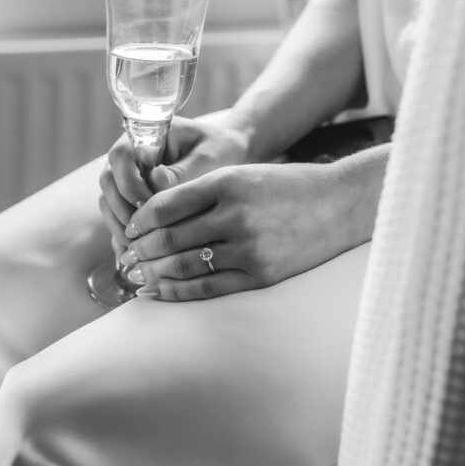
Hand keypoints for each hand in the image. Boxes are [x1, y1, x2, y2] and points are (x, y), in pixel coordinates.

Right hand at [98, 113, 250, 257]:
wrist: (228, 157)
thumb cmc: (220, 151)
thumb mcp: (207, 158)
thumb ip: (182, 171)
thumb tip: (155, 180)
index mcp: (145, 136)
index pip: (121, 156)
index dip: (130, 183)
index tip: (149, 204)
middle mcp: (130, 157)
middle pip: (109, 183)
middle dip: (123, 211)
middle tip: (144, 235)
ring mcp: (127, 179)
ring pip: (110, 204)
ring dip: (122, 228)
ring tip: (142, 250)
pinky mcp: (132, 201)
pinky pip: (119, 219)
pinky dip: (126, 238)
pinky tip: (139, 259)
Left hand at [118, 151, 386, 300]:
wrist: (337, 204)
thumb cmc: (283, 186)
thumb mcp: (241, 174)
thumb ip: (200, 192)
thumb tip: (152, 217)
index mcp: (226, 183)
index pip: (165, 205)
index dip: (140, 220)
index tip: (131, 228)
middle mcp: (235, 215)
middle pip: (169, 238)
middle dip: (141, 251)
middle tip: (127, 257)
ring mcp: (249, 248)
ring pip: (183, 266)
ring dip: (153, 274)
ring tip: (138, 276)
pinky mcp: (260, 275)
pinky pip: (207, 288)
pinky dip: (178, 291)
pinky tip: (162, 290)